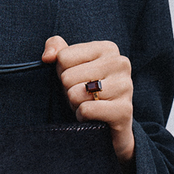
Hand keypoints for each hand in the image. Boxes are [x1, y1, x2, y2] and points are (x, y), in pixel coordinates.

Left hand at [42, 36, 134, 162]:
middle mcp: (120, 63)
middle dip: (68, 91)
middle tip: (82, 96)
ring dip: (75, 105)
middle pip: (67, 76)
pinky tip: (92, 117)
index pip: (63, 57)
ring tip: (88, 105)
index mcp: (108, 49)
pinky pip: (86, 110)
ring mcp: (125, 86)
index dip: (62, 73)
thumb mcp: (69, 66)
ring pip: (75, 94)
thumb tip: (48, 57)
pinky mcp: (123, 110)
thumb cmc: (86, 91)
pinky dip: (82, 117)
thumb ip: (55, 48)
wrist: (110, 126)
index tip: (77, 80)